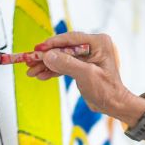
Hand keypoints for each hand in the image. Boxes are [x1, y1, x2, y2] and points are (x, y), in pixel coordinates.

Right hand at [24, 31, 144, 122]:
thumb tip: (48, 56)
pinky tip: (41, 75)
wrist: (114, 105)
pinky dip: (52, 71)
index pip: (71, 39)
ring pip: (61, 57)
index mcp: (98, 42)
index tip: (38, 48)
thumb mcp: (86, 75)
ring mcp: (86, 56)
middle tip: (29, 61)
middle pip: (63, 48)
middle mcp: (92, 46)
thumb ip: (67, 63)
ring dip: (46, 65)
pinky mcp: (81, 66)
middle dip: (46, 56)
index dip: (52, 43)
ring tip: (31, 71)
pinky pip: (64, 66)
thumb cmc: (107, 90)